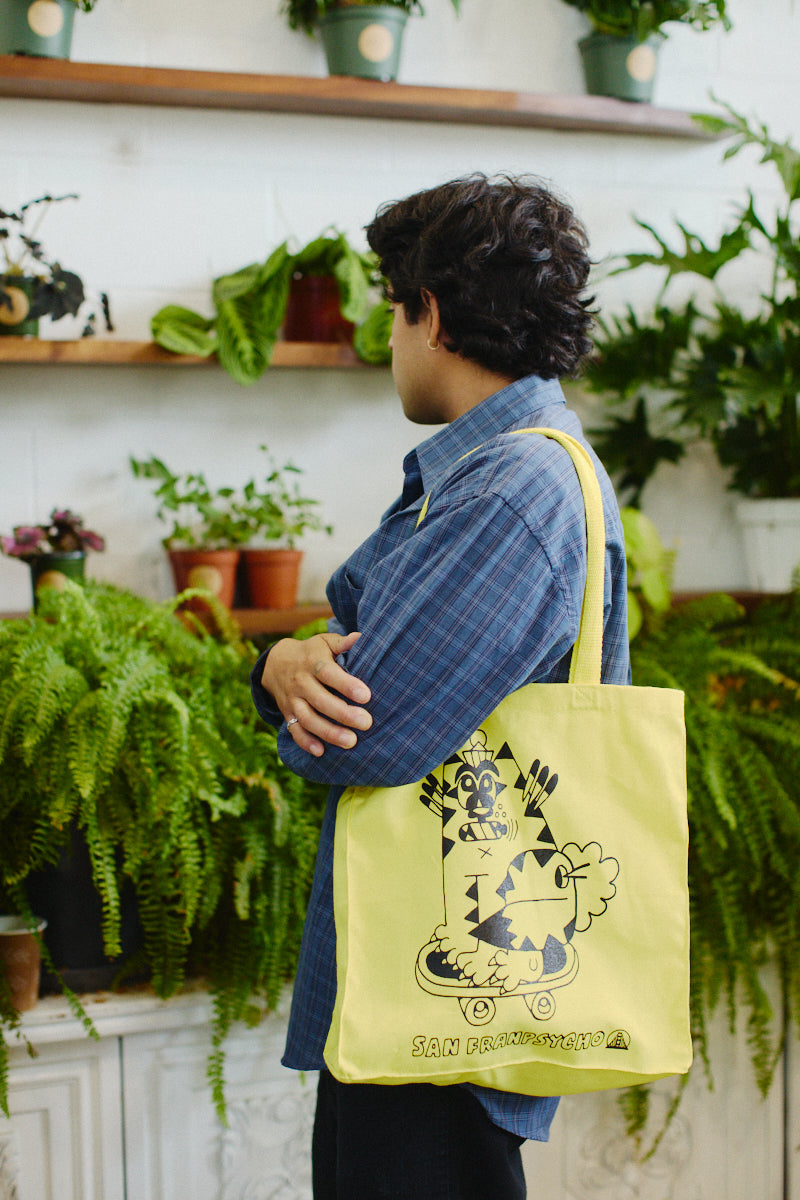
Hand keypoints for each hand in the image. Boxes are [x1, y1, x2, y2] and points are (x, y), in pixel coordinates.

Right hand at [261, 631, 371, 756]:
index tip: (366, 696)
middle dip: (343, 714)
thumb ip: (343, 643)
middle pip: (320, 700)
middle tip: (366, 723)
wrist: (276, 663)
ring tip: (351, 742)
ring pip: (308, 719)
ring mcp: (292, 700)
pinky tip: (321, 752)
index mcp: (313, 662)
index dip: (346, 685)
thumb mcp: (325, 642)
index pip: (329, 673)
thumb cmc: (312, 652)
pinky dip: (306, 742)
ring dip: (328, 732)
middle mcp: (301, 682)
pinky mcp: (287, 714)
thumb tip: (361, 637)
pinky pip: (294, 730)